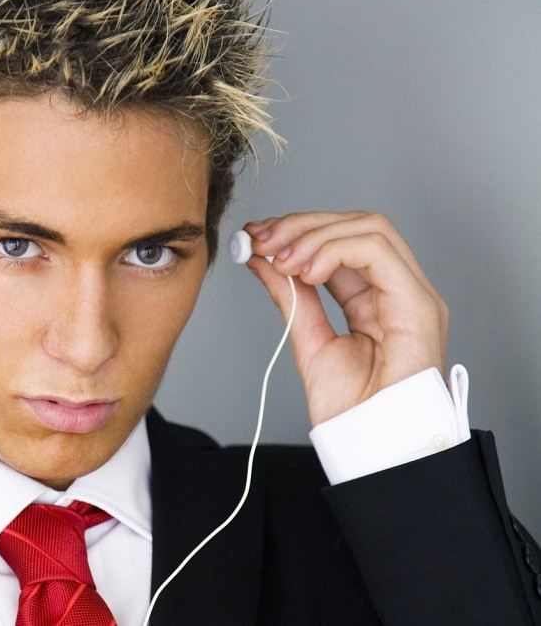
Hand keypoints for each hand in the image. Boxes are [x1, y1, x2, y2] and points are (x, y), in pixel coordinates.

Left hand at [243, 211, 448, 425]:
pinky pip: (377, 250)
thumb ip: (291, 297)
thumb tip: (261, 259)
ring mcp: (414, 295)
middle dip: (302, 225)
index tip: (255, 237)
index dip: (298, 230)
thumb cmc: (352, 410)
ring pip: (370, 227)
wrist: (374, 450)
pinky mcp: (418, 305)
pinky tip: (306, 271)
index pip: (343, 239)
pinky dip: (334, 249)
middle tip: (261, 240)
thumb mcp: (308, 340)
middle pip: (356, 224)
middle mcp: (401, 290)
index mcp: (378, 297)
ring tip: (282, 261)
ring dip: (315, 235)